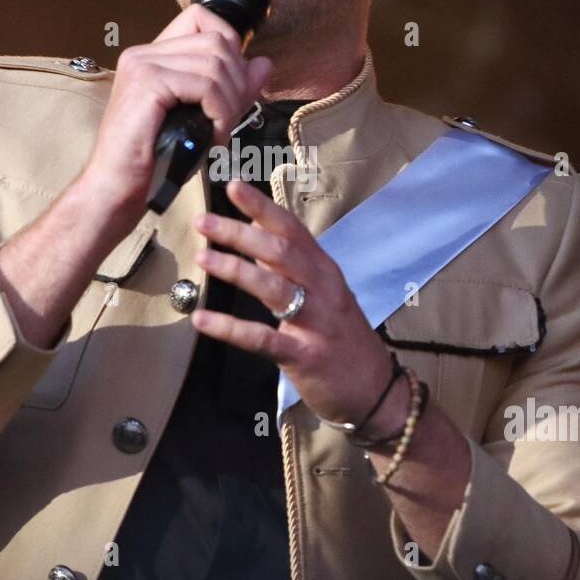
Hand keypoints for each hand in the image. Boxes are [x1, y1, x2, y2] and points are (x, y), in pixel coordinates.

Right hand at [78, 8, 270, 228]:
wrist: (117, 188)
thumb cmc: (155, 159)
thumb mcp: (203, 118)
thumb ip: (231, 88)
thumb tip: (263, 63)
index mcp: (153, 55)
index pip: (202, 18)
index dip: (230, 43)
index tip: (232, 85)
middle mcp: (144, 52)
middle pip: (217, 41)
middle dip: (237, 81)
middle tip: (229, 119)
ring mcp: (143, 64)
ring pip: (216, 64)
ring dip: (230, 103)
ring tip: (219, 133)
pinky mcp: (147, 83)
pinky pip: (206, 86)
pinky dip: (221, 114)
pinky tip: (212, 139)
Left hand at [189, 178, 400, 428]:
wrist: (378, 393)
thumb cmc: (344, 341)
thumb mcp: (324, 296)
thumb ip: (291, 269)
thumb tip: (254, 240)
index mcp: (325, 272)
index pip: (292, 230)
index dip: (262, 207)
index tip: (233, 186)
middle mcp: (323, 290)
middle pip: (280, 251)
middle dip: (240, 232)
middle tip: (204, 221)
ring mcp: (315, 323)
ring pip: (273, 286)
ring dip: (235, 269)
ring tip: (203, 256)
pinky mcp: (304, 356)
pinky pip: (262, 338)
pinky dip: (230, 328)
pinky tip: (202, 319)